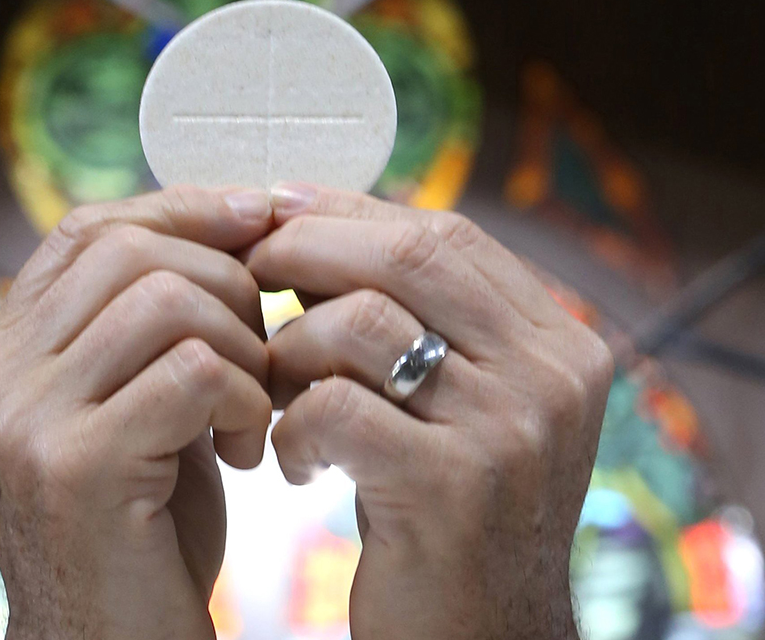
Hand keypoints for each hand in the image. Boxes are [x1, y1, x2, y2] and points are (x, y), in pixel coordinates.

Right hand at [0, 187, 274, 638]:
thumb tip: (235, 215)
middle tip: (264, 353)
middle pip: (133, 251)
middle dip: (229, 284)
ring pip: (167, 299)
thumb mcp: (139, 401)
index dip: (180, 208)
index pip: (89, 229)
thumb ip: (153, 324)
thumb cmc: (142, 521)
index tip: (257, 217)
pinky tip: (248, 448)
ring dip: (244, 348)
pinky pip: (194, 370)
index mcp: (3, 348)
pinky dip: (245, 397)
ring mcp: (23, 416)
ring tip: (254, 409)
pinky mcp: (74, 465)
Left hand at [247, 183, 613, 639]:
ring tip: (274, 392)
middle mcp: (552, 374)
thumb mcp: (457, 406)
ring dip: (292, 348)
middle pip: (410, 253)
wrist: (484, 637)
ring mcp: (512, 429)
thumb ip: (417, 322)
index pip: (446, 234)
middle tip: (248, 269)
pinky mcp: (454, 487)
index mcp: (557, 342)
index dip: (352, 212)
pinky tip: (293, 464)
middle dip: (309, 248)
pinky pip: (336, 407)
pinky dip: (293, 427)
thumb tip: (313, 232)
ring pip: (363, 323)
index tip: (281, 208)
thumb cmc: (449, 514)